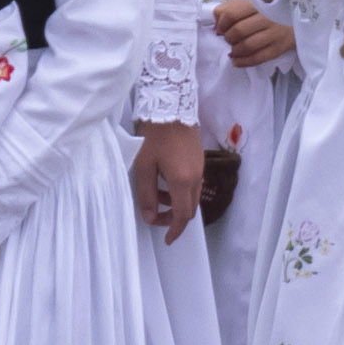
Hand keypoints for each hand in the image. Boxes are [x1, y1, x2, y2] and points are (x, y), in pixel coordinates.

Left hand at [132, 121, 209, 243]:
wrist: (171, 104)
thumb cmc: (154, 135)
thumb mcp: (143, 167)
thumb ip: (147, 195)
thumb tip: (150, 217)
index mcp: (183, 181)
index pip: (182, 216)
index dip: (174, 230)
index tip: (167, 240)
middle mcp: (196, 177)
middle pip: (190, 208)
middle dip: (174, 219)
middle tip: (157, 219)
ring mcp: (200, 167)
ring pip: (192, 195)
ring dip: (176, 203)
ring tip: (157, 197)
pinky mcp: (198, 158)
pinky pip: (193, 183)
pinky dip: (180, 190)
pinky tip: (165, 181)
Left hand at [208, 0, 295, 71]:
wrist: (297, 18)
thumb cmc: (267, 11)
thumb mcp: (249, 4)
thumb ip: (229, 10)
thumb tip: (216, 27)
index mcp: (258, 3)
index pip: (231, 14)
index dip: (221, 24)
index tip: (219, 29)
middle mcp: (267, 16)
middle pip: (238, 31)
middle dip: (228, 38)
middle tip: (229, 39)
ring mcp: (275, 33)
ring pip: (247, 46)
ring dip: (235, 50)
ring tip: (233, 50)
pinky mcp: (279, 47)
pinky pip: (257, 58)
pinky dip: (243, 62)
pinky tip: (236, 61)